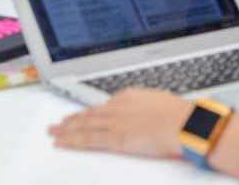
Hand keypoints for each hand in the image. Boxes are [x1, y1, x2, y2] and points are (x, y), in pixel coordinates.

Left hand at [49, 88, 193, 158]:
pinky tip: (60, 142)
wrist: (185, 123)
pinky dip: (71, 141)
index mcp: (130, 96)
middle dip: (72, 119)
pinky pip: (87, 140)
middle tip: (58, 122)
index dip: (90, 111)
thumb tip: (149, 113)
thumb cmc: (181, 116)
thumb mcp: (162, 104)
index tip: (81, 115)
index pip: (103, 105)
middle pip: (89, 114)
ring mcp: (114, 122)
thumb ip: (148, 108)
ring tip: (53, 131)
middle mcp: (118, 106)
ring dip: (66, 129)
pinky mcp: (114, 138)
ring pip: (83, 126)